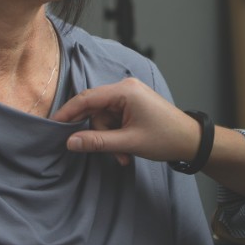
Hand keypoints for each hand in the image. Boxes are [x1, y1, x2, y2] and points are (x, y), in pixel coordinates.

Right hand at [50, 77, 199, 165]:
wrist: (191, 141)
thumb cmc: (166, 138)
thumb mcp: (128, 143)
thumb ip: (97, 142)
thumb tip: (70, 142)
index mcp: (124, 91)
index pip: (87, 98)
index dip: (68, 112)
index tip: (53, 124)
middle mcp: (125, 89)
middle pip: (95, 111)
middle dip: (100, 134)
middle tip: (109, 153)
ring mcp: (130, 97)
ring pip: (104, 119)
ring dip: (110, 139)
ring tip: (124, 155)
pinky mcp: (133, 106)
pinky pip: (114, 120)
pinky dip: (117, 136)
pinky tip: (127, 150)